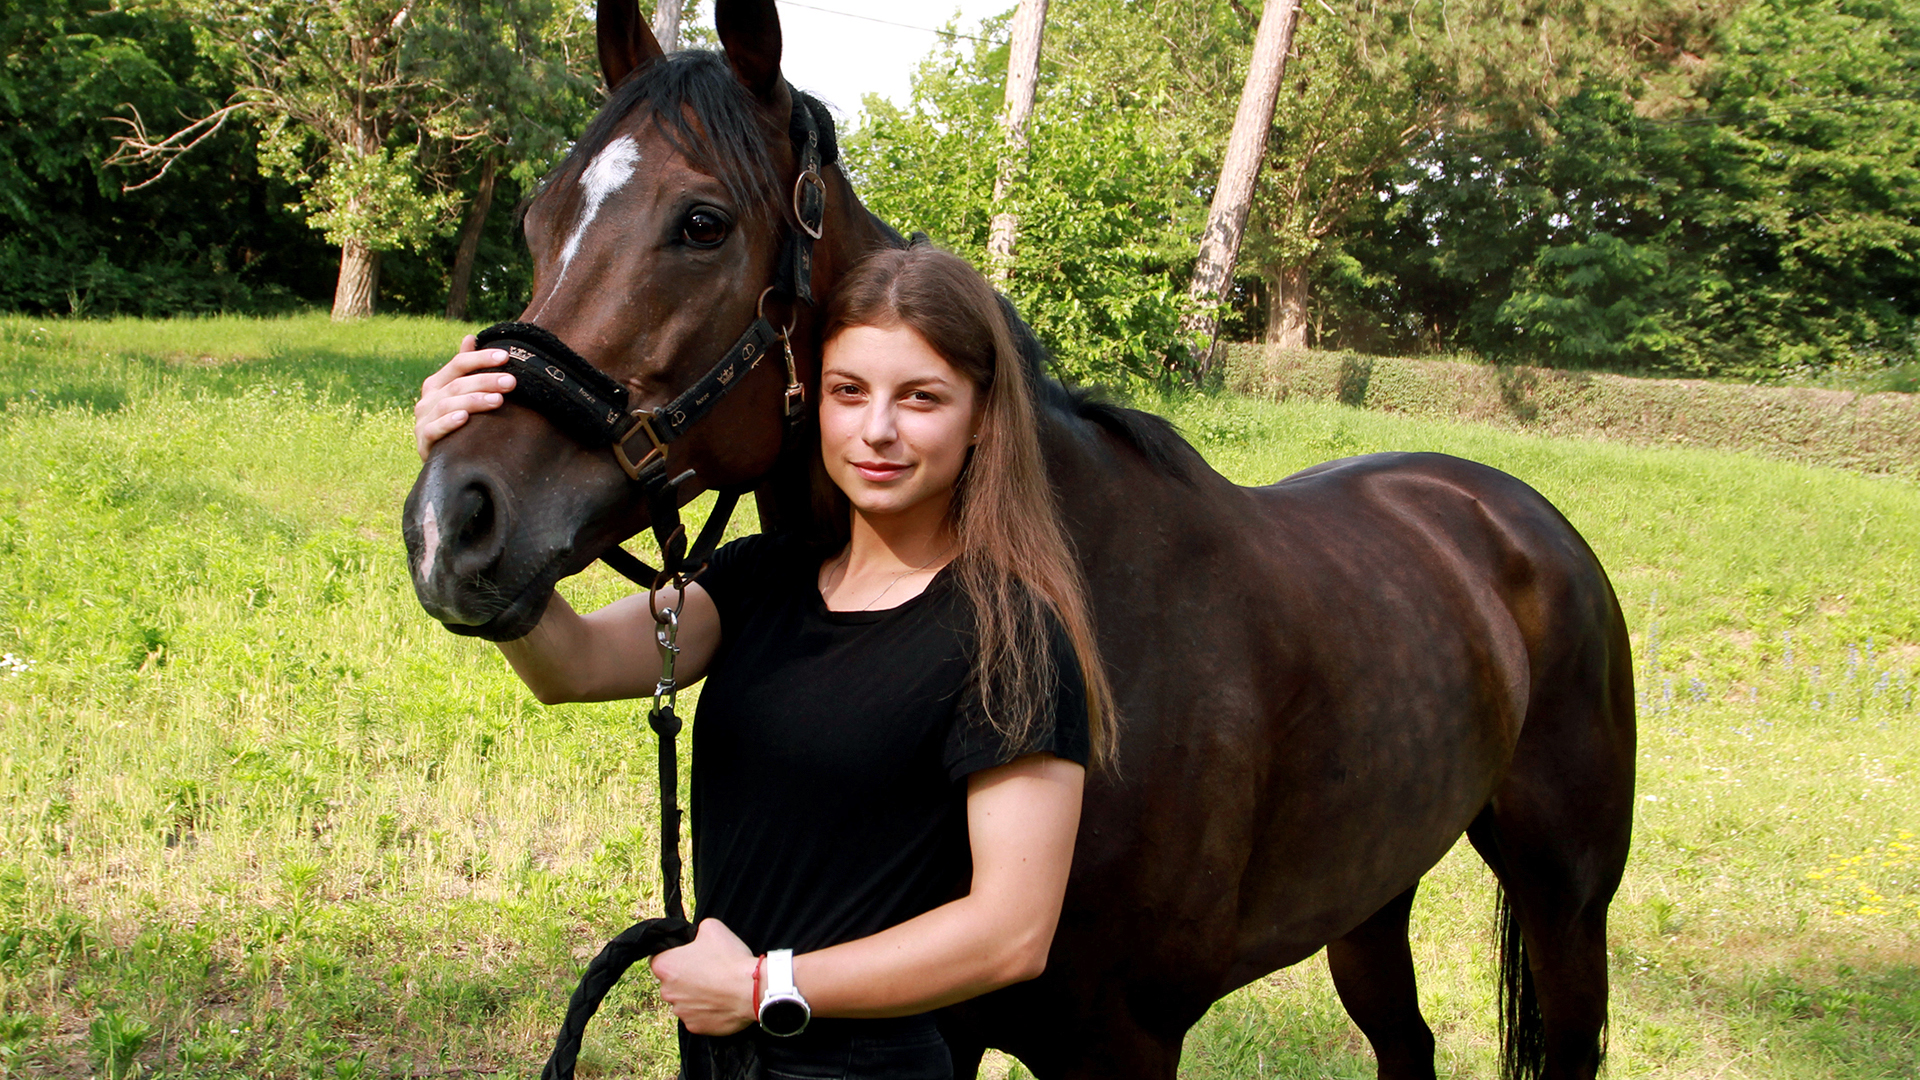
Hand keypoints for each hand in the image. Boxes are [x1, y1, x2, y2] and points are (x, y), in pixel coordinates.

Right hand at [413, 335, 516, 459]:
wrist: (441, 463)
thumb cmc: (454, 424)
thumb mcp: (459, 395)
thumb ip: (464, 369)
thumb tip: (470, 337)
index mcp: (436, 385)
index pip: (458, 364)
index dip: (480, 358)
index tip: (506, 356)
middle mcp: (427, 400)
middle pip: (457, 384)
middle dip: (486, 381)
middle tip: (511, 382)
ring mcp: (423, 421)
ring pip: (448, 405)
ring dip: (474, 401)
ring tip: (498, 400)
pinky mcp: (423, 443)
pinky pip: (434, 430)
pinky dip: (448, 422)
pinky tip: (464, 418)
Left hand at [649, 918, 758, 1035]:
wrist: (751, 990)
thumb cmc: (730, 959)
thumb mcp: (711, 927)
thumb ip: (695, 931)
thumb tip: (695, 936)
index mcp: (665, 966)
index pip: (658, 958)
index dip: (674, 955)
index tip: (689, 955)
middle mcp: (666, 991)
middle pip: (671, 982)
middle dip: (685, 976)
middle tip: (707, 970)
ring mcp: (680, 1011)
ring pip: (683, 1000)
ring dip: (695, 994)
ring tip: (717, 986)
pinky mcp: (694, 1027)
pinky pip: (696, 1016)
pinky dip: (706, 1010)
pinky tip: (720, 1001)